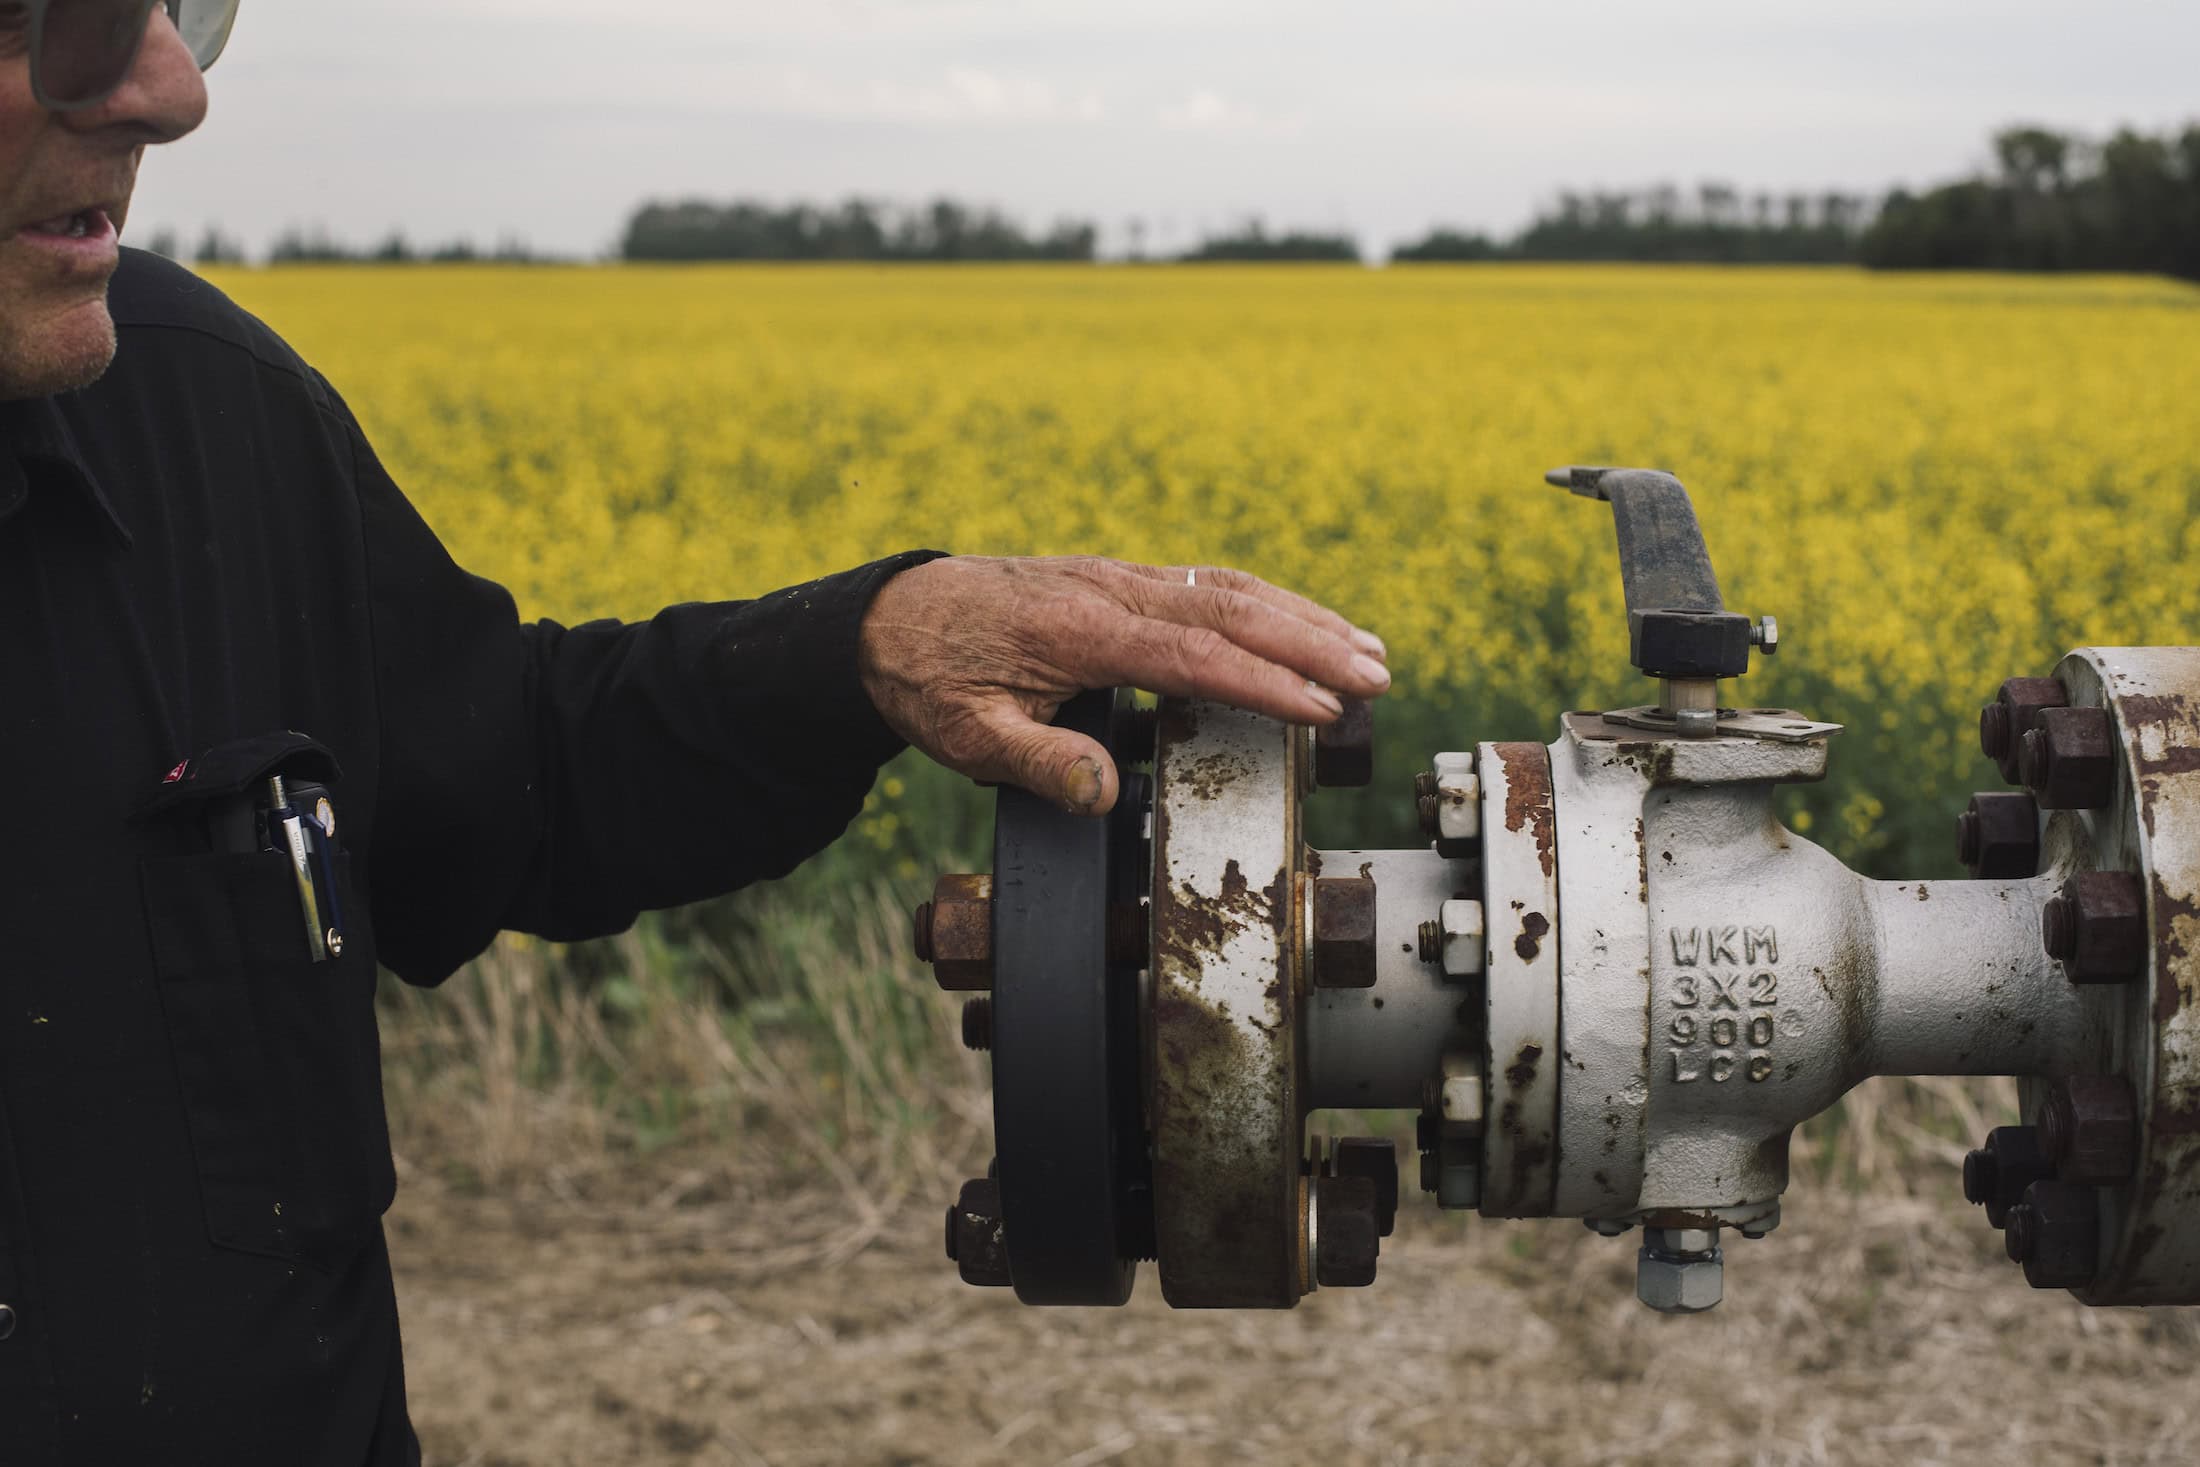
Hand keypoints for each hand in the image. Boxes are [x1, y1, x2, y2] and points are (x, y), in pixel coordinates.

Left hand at [857, 555, 1388, 814]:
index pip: (1196, 654)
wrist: (888, 619)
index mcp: (1082, 630)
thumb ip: (1038, 763)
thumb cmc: (929, 679)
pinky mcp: (1119, 582)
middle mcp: (1111, 591)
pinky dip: (1266, 603)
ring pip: (1228, 587)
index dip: (1266, 682)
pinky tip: (1302, 626)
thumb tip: (1106, 792)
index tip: (1324, 709)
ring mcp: (1119, 579)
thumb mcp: (966, 737)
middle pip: (1232, 608)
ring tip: (1369, 652)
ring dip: (1303, 617)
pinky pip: (1207, 585)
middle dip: (1312, 642)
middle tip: (1378, 677)